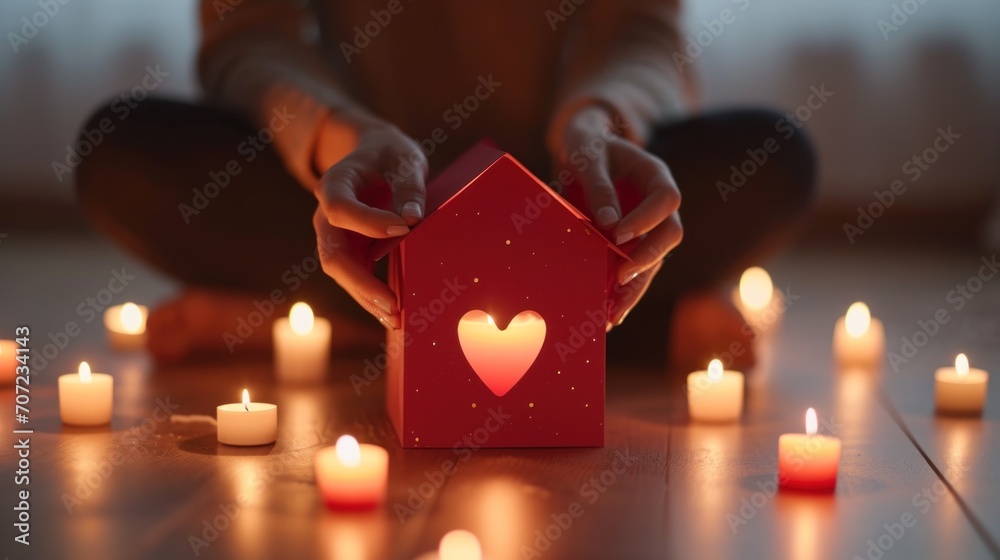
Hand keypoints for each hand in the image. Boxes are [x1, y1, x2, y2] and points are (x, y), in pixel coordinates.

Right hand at [312, 117, 427, 327]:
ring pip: (341, 272)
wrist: (377, 156)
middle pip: (333, 254)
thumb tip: (413, 220)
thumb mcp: (404, 158)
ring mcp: (335, 235)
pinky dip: (370, 296)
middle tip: (393, 305)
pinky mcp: (349, 250)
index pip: (340, 208)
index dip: (368, 222)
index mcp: (334, 183)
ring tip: (395, 319)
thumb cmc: (391, 155)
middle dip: (361, 282)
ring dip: (365, 297)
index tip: (404, 227)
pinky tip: (391, 315)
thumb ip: (409, 186)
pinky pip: (354, 276)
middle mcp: (326, 213)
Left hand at [550, 105, 682, 328]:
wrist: (582, 148)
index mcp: (655, 176)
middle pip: (668, 236)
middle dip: (647, 259)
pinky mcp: (631, 243)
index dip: (647, 220)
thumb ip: (599, 184)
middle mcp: (657, 204)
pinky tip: (610, 313)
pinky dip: (623, 292)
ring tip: (613, 314)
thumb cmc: (587, 143)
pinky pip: (634, 270)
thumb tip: (609, 224)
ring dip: (635, 287)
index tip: (618, 234)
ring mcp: (647, 226)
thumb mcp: (588, 154)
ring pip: (653, 261)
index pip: (667, 200)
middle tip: (619, 278)